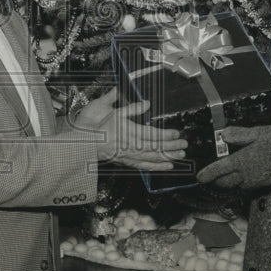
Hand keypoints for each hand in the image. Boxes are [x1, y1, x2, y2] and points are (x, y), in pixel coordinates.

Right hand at [73, 89, 187, 170]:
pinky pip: (145, 166)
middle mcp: (131, 145)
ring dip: (168, 157)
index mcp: (129, 131)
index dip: (166, 134)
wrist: (86, 144)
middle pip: (156, 147)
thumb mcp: (114, 112)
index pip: (152, 134)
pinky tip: (167, 166)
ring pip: (152, 157)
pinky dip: (157, 167)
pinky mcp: (127, 162)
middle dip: (171, 146)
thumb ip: (131, 108)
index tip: (177, 133)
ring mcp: (130, 155)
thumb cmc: (98, 127)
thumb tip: (147, 103)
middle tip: (184, 145)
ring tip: (180, 156)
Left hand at [196, 125, 270, 190]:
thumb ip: (238, 134)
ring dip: (227, 185)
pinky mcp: (263, 184)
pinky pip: (246, 188)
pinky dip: (239, 186)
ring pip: (235, 187)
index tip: (199, 178)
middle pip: (225, 183)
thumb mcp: (255, 132)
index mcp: (241, 161)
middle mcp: (246, 174)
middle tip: (209, 178)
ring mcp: (255, 181)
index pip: (219, 170)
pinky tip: (240, 180)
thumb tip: (223, 134)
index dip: (207, 174)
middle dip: (215, 181)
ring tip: (222, 180)